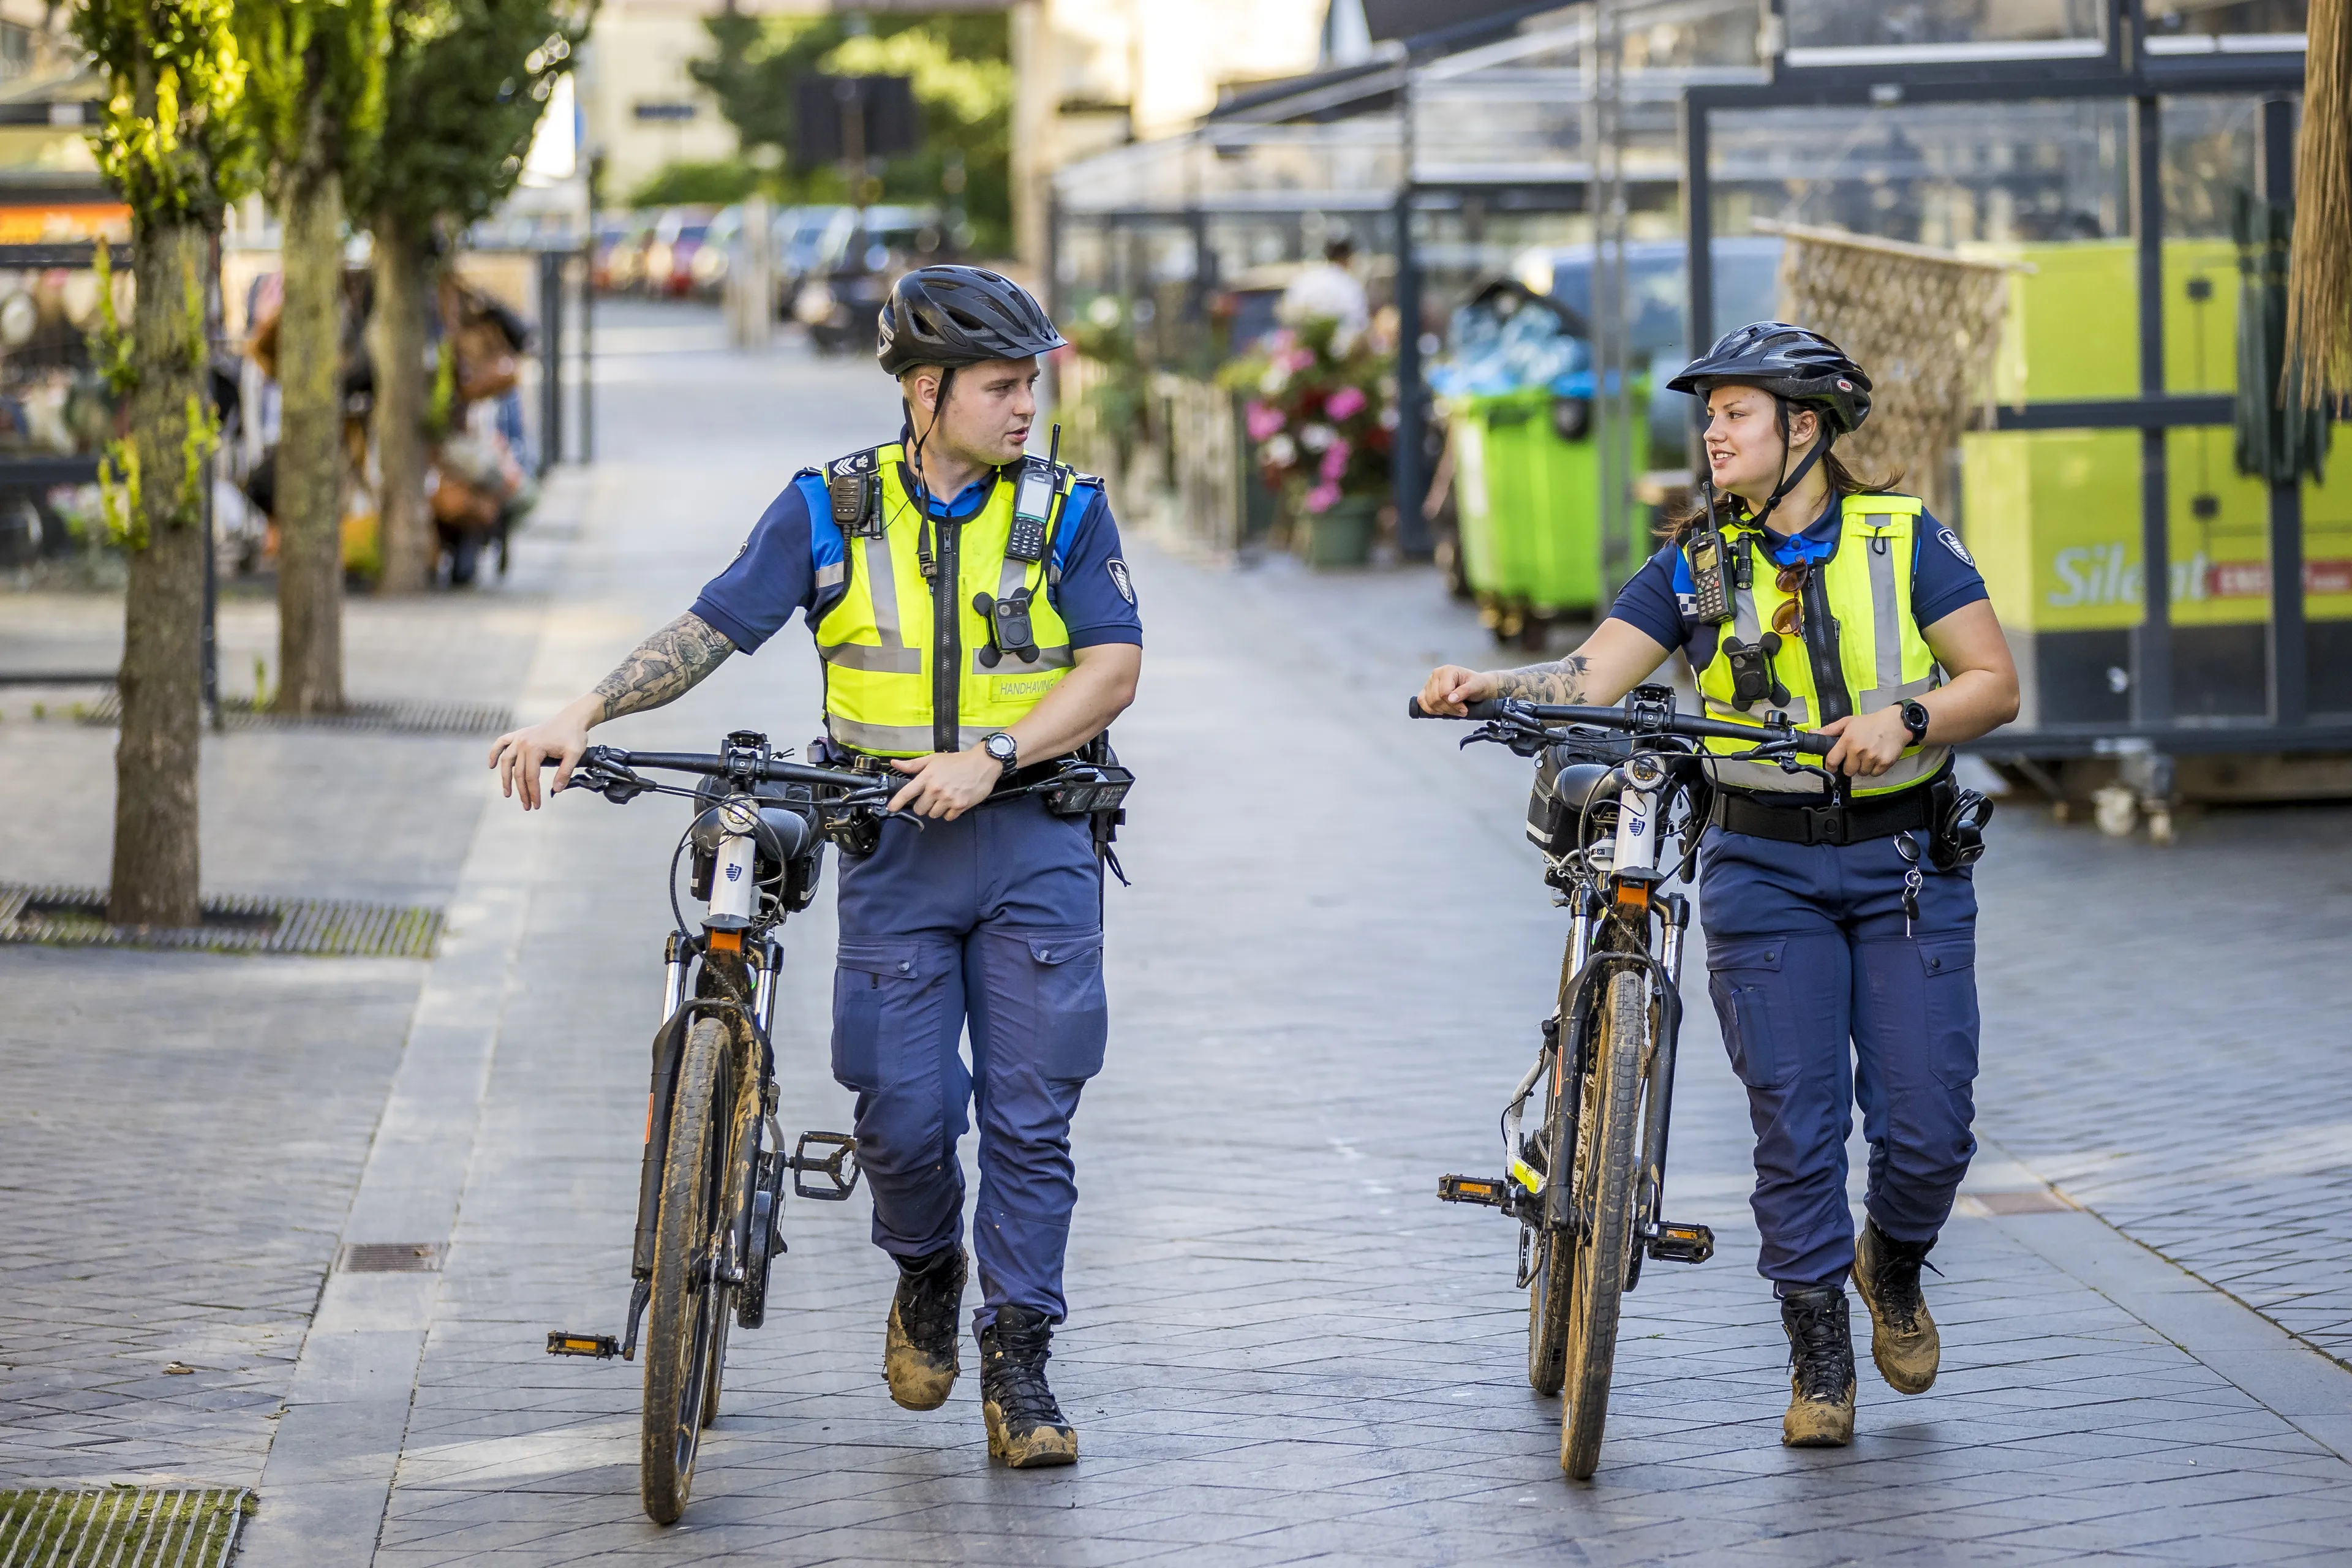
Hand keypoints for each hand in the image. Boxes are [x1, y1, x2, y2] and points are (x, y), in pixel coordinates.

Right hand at [488, 696, 596, 809]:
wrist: (572, 718)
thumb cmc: (574, 735)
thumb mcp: (574, 755)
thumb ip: (564, 773)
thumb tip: (555, 790)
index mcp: (535, 747)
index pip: (531, 777)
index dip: (533, 793)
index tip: (536, 805)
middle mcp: (523, 742)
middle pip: (518, 773)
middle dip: (522, 791)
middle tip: (527, 806)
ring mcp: (519, 737)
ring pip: (506, 761)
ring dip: (505, 778)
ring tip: (507, 793)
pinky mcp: (519, 734)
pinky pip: (502, 743)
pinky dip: (495, 753)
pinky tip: (492, 765)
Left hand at [888, 747, 1002, 819]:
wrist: (982, 764)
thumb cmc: (958, 761)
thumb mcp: (934, 759)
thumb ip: (914, 764)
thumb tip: (895, 763)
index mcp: (928, 777)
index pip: (907, 793)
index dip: (896, 802)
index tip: (891, 808)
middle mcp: (936, 789)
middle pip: (920, 809)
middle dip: (923, 805)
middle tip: (931, 797)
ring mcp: (948, 799)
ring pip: (933, 814)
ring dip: (937, 809)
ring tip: (945, 798)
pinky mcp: (960, 806)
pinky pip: (948, 817)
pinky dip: (949, 813)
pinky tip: (954, 802)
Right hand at [1417, 665, 1496, 716]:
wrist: (1477, 686)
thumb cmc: (1477, 684)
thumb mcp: (1476, 686)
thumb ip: (1464, 691)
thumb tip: (1451, 699)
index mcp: (1447, 671)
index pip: (1444, 692)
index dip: (1454, 704)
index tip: (1464, 709)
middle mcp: (1436, 675)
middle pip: (1436, 698)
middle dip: (1449, 708)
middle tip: (1461, 711)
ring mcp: (1430, 682)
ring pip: (1429, 702)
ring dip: (1442, 710)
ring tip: (1454, 710)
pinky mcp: (1426, 690)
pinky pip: (1422, 701)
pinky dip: (1430, 709)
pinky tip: (1441, 711)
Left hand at [1818, 707, 1912, 777]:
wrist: (1896, 723)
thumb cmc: (1871, 722)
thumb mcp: (1848, 722)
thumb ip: (1830, 730)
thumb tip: (1813, 733)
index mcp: (1847, 740)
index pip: (1832, 761)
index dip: (1831, 766)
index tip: (1833, 766)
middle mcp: (1858, 750)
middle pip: (1848, 771)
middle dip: (1850, 766)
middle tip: (1856, 756)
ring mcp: (1872, 757)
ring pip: (1862, 773)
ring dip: (1863, 767)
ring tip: (1868, 755)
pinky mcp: (1884, 763)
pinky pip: (1874, 774)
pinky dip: (1875, 769)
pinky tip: (1877, 758)